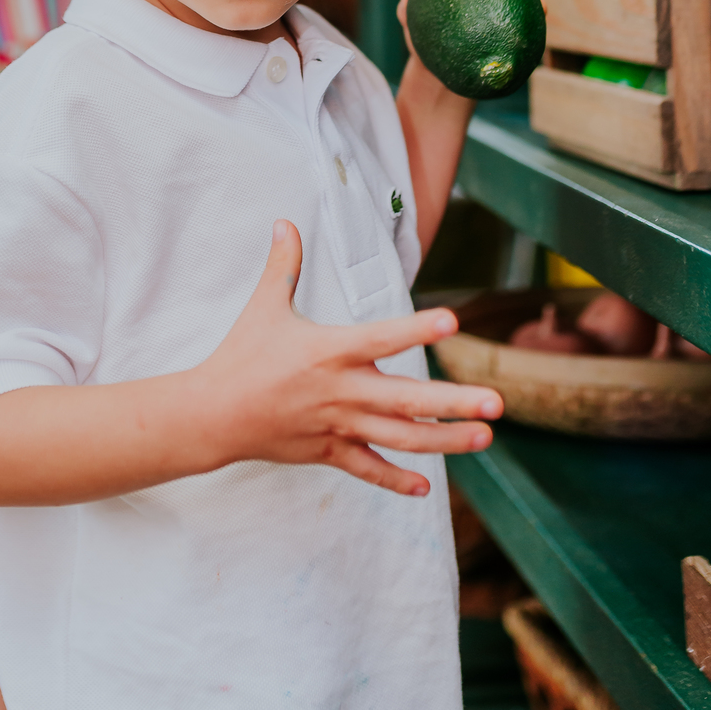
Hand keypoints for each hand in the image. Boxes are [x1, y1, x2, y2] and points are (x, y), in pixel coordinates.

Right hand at [197, 220, 500, 496]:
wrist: (212, 415)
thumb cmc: (241, 355)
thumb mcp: (263, 306)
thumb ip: (283, 264)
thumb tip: (285, 221)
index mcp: (330, 351)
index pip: (382, 337)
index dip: (417, 329)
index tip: (453, 321)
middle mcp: (341, 391)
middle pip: (407, 400)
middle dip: (454, 403)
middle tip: (497, 403)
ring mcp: (338, 426)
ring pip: (400, 439)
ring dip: (445, 441)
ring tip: (483, 438)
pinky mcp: (328, 452)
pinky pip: (368, 470)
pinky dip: (396, 480)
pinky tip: (426, 489)